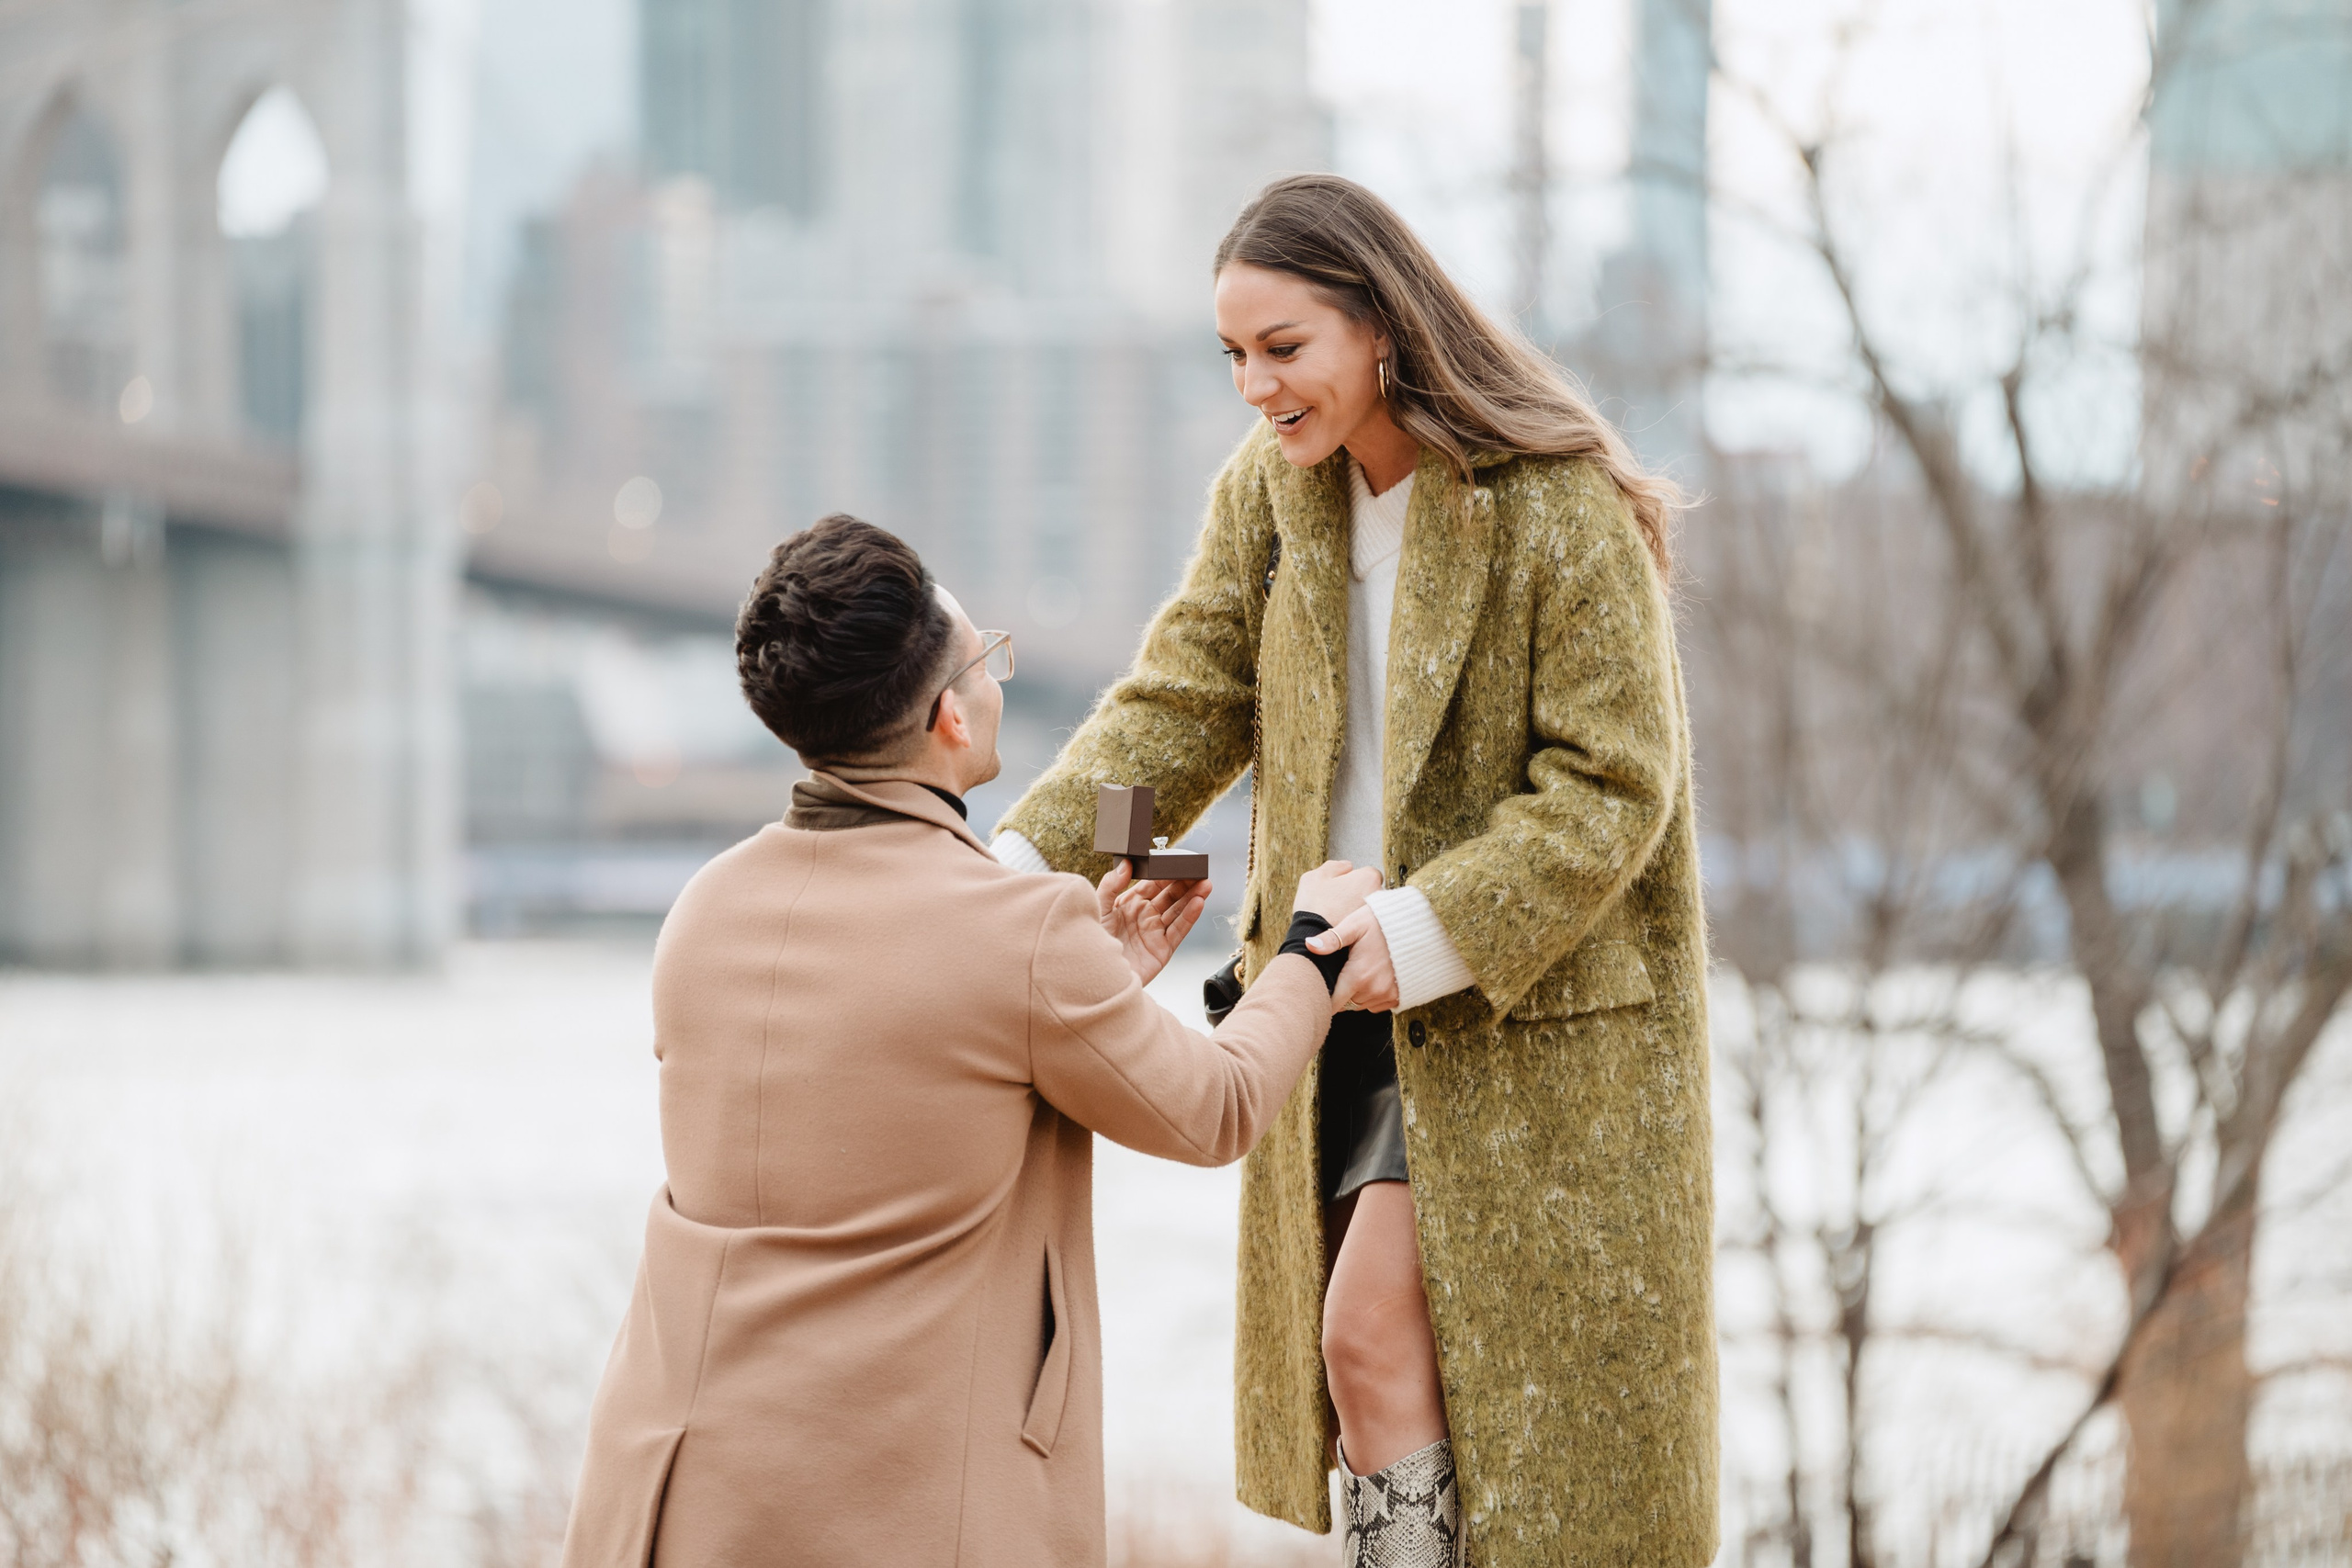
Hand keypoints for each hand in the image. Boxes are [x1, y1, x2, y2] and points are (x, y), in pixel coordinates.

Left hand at [1097, 860, 1210, 985]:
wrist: (1095, 977)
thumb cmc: (1090, 943)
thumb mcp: (1098, 909)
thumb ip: (1111, 885)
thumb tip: (1127, 863)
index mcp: (1128, 904)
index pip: (1152, 884)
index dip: (1165, 873)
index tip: (1178, 861)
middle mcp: (1143, 917)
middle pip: (1169, 896)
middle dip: (1185, 883)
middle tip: (1198, 870)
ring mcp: (1154, 933)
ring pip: (1178, 911)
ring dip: (1193, 897)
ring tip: (1205, 884)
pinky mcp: (1162, 950)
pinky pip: (1179, 930)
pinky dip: (1190, 917)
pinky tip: (1198, 903)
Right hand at [1292, 860, 1383, 925]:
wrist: (1314, 937)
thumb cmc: (1315, 906)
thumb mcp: (1316, 876)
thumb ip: (1334, 866)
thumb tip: (1347, 866)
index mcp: (1369, 878)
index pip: (1366, 874)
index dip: (1351, 879)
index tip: (1340, 888)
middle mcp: (1378, 896)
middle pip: (1369, 891)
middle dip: (1357, 894)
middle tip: (1337, 902)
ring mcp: (1378, 915)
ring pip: (1367, 908)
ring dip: (1356, 909)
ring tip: (1337, 916)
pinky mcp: (1373, 933)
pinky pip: (1366, 924)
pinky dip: (1357, 925)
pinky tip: (1340, 927)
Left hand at [1313, 907, 1399, 1012]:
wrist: (1420, 926)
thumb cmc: (1383, 922)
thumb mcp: (1355, 925)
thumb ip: (1331, 939)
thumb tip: (1309, 945)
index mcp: (1358, 976)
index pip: (1332, 1002)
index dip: (1323, 997)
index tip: (1319, 988)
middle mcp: (1373, 991)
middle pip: (1346, 1003)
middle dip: (1341, 991)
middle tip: (1342, 970)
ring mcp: (1388, 996)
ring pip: (1361, 1004)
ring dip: (1357, 994)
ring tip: (1360, 970)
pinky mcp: (1399, 997)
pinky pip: (1378, 1005)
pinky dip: (1373, 996)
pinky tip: (1374, 976)